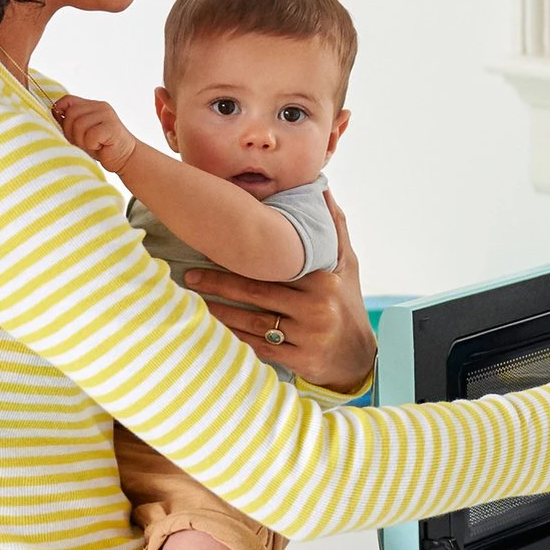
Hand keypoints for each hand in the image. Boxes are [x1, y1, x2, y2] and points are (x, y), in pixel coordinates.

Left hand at [54, 94, 136, 173]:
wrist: (126, 157)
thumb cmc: (101, 146)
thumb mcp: (81, 132)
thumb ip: (70, 121)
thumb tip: (54, 111)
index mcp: (92, 105)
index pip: (67, 100)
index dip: (59, 111)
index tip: (63, 126)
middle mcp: (100, 107)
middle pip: (71, 113)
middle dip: (70, 132)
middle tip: (81, 142)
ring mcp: (107, 115)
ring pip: (79, 125)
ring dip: (81, 140)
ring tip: (91, 145)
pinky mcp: (112, 127)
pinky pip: (90, 135)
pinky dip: (92, 145)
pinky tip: (101, 146)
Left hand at [184, 190, 375, 393]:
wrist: (359, 356)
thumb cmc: (347, 302)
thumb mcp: (348, 265)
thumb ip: (334, 228)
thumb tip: (324, 188)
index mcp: (324, 281)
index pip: (276, 268)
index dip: (242, 260)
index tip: (214, 249)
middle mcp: (317, 308)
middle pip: (258, 293)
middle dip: (220, 284)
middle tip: (191, 277)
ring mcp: (308, 336)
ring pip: (254, 322)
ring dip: (221, 312)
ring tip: (195, 301)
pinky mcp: (300, 360)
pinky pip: (259, 347)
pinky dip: (235, 339)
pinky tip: (214, 330)